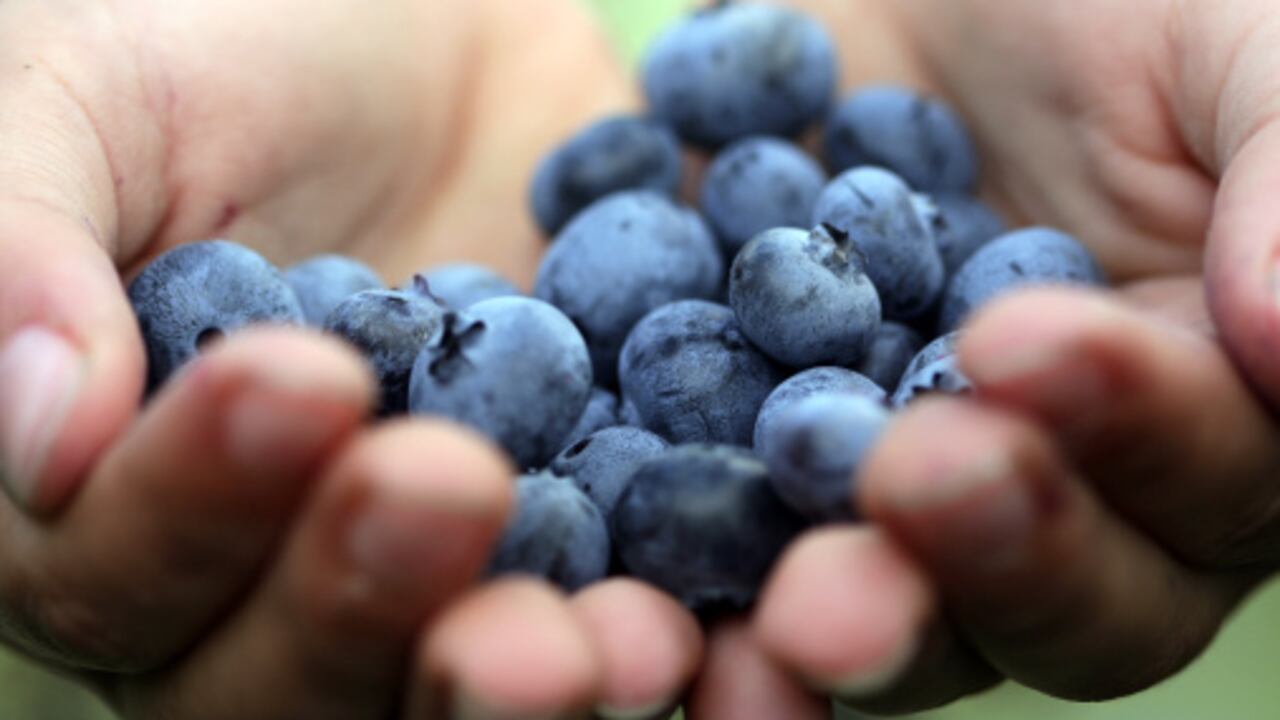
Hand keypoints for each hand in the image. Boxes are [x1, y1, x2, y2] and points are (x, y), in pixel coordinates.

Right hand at [0, 1, 703, 716]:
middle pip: (274, 686)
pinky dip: (654, 638)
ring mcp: (426, 578)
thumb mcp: (96, 99)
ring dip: (514, 686)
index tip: (302, 381)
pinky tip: (703, 619)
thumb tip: (38, 436)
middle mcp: (263, 577)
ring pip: (436, 697)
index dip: (190, 507)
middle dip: (356, 605)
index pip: (110, 573)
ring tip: (605, 635)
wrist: (436, 35)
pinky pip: (605, 623)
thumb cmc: (234, 50)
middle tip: (449, 487)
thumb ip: (25, 247)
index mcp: (116, 496)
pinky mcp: (573, 542)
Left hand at [706, 0, 1279, 714]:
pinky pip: (725, 547)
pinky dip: (684, 579)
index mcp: (1201, 403)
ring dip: (847, 615)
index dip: (1133, 426)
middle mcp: (1064, 486)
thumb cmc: (1100, 2)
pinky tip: (629, 586)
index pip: (1207, 474)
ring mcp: (897, 493)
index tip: (1021, 347)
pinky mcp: (751, 471)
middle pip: (1065, 599)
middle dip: (993, 555)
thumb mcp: (1229, 42)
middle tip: (910, 489)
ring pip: (898, 606)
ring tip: (789, 610)